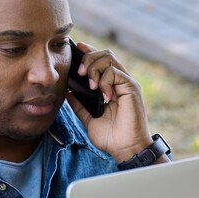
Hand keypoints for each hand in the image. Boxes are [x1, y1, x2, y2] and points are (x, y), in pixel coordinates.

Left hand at [66, 41, 156, 162]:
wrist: (125, 149)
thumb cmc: (111, 136)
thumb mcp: (88, 118)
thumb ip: (79, 104)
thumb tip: (67, 92)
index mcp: (111, 86)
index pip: (101, 61)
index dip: (89, 51)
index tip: (77, 48)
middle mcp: (120, 81)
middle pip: (105, 54)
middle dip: (88, 58)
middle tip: (79, 73)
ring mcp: (127, 83)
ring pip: (109, 59)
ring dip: (94, 68)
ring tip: (90, 84)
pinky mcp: (131, 88)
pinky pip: (115, 73)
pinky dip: (104, 81)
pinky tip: (102, 95)